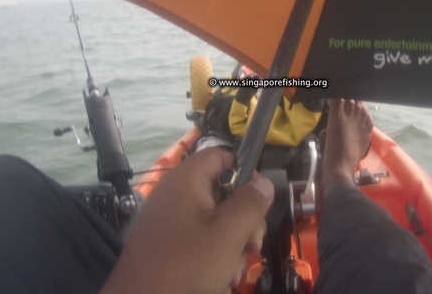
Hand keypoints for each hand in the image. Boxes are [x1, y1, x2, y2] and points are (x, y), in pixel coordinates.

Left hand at [101, 148, 273, 293]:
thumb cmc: (186, 265)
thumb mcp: (228, 233)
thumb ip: (251, 203)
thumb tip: (265, 182)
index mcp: (186, 180)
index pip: (221, 156)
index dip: (246, 171)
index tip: (260, 200)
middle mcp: (176, 194)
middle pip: (223, 192)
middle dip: (244, 219)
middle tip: (253, 245)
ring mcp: (169, 220)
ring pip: (214, 220)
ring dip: (233, 243)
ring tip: (234, 270)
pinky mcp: (166, 244)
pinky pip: (199, 238)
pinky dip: (214, 255)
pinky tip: (222, 277)